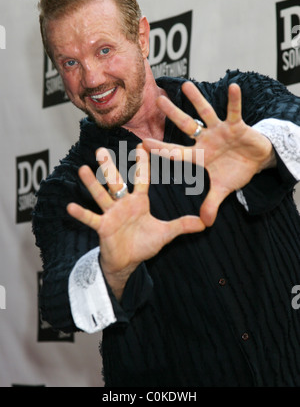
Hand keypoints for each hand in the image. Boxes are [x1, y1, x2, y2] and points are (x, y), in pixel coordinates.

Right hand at [67, 144, 204, 299]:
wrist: (128, 261)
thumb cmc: (144, 244)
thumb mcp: (165, 234)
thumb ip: (183, 226)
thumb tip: (205, 224)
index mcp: (139, 201)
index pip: (141, 179)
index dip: (143, 164)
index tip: (141, 145)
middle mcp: (123, 204)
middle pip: (116, 182)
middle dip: (110, 167)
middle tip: (101, 150)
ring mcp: (111, 214)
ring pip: (101, 196)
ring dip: (92, 184)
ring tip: (83, 169)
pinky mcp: (102, 227)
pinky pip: (91, 219)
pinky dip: (82, 214)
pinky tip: (70, 206)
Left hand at [143, 81, 275, 226]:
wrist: (256, 161)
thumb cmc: (236, 171)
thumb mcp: (223, 189)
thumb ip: (211, 203)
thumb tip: (205, 223)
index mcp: (199, 155)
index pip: (176, 152)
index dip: (161, 149)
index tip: (143, 143)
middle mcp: (205, 140)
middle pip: (186, 126)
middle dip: (173, 114)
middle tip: (159, 100)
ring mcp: (220, 131)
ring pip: (206, 113)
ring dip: (197, 100)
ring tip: (187, 85)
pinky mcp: (237, 126)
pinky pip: (234, 111)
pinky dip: (234, 101)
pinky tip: (233, 87)